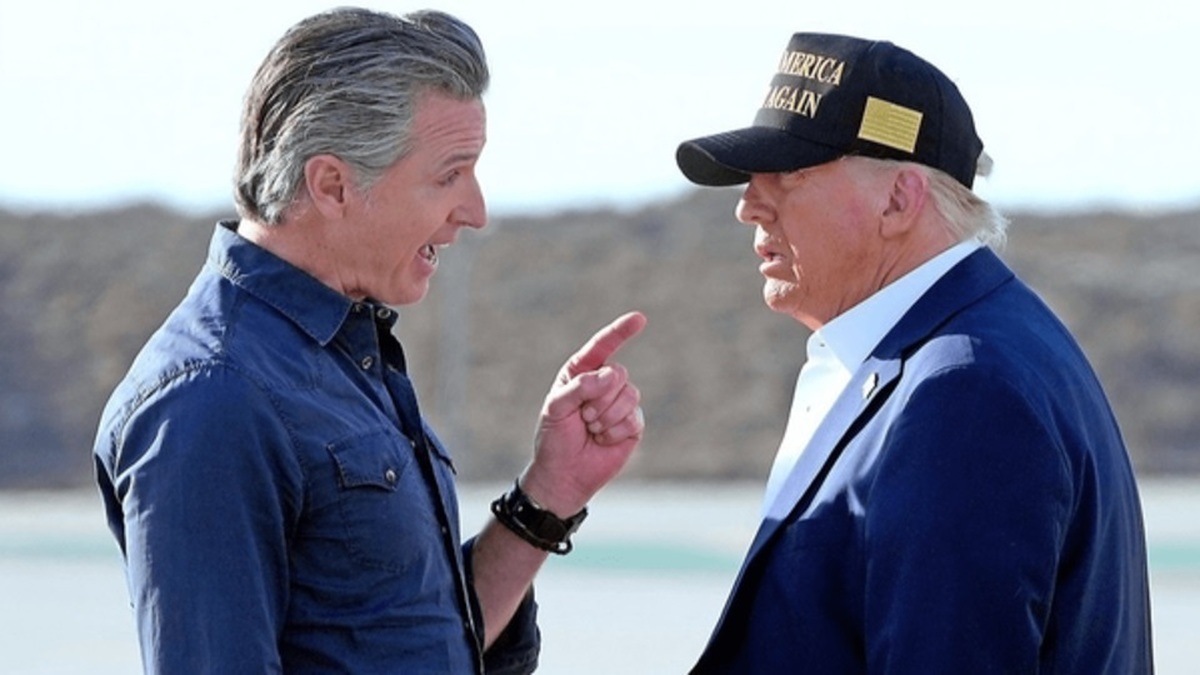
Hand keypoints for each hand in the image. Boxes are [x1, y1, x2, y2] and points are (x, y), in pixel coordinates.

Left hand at [521, 311, 646, 515]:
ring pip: (629, 395)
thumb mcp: (555, 408)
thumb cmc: (554, 438)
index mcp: (581, 373)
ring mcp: (620, 403)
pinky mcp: (633, 424)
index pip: (603, 346)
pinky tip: (603, 440)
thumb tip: (610, 375)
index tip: (639, 319)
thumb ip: (579, 387)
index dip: (621, 332)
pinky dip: (615, 431)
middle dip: (599, 398)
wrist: (565, 474)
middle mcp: (603, 384)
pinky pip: (634, 417)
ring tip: (591, 429)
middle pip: (617, 374)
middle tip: (583, 417)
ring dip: (606, 417)